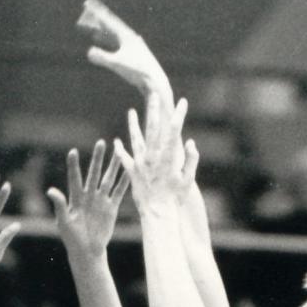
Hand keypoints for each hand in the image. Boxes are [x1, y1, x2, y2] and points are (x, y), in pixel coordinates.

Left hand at [47, 140, 129, 260]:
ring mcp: (101, 201)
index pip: (75, 178)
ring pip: (108, 179)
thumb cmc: (72, 238)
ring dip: (113, 166)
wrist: (87, 251)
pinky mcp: (111, 208)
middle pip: (94, 173)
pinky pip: (118, 193)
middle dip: (98, 159)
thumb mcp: (63, 222)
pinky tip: (129, 171)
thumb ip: (59, 205)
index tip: (73, 152)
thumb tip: (51, 190)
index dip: (74, 166)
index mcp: (76, 198)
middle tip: (101, 142)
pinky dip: (124, 183)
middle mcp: (89, 196)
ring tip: (118, 151)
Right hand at [79, 0, 172, 105]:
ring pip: (117, 39)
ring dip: (105, 37)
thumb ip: (103, 58)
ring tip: (95, 36)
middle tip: (90, 22)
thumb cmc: (137, 72)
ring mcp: (135, 48)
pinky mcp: (137, 57)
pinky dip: (112, 46)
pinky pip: (121, 48)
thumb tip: (89, 53)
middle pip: (113, 29)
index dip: (99, 18)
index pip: (110, 23)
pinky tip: (110, 50)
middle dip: (101, 26)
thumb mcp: (118, 64)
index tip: (91, 12)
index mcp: (127, 36)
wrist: (155, 82)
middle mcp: (132, 39)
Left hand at [115, 96, 196, 211]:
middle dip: (154, 109)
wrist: (158, 213)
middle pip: (152, 127)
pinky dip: (120, 150)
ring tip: (131, 112)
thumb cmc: (175, 198)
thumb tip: (191, 142)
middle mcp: (152, 156)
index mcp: (168, 156)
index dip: (179, 114)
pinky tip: (115, 142)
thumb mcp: (187, 180)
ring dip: (133, 124)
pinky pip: (124, 159)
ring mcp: (140, 163)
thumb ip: (191, 160)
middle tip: (153, 93)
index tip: (182, 101)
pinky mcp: (132, 172)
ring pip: (135, 138)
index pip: (174, 130)